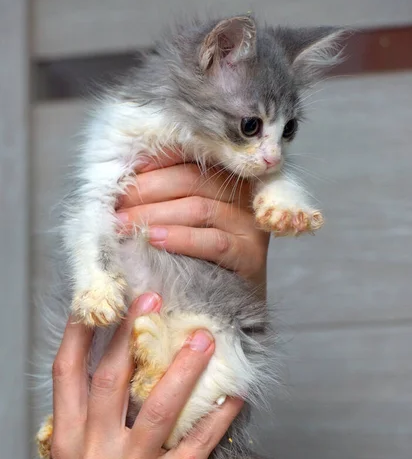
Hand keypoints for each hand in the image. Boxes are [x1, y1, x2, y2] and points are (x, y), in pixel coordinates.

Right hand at [51, 293, 242, 458]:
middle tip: (152, 296)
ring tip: (204, 339)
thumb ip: (89, 424)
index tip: (98, 300)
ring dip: (184, 368)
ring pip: (158, 406)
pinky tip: (232, 397)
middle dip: (131, 332)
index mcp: (67, 440)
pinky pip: (196, 445)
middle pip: (111, 378)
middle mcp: (92, 451)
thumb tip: (115, 374)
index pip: (66, 374)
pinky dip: (217, 418)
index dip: (81, 333)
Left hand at [116, 153, 268, 286]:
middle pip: (191, 179)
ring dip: (154, 214)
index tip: (123, 172)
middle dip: (146, 190)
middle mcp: (243, 194)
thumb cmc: (199, 257)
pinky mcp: (251, 254)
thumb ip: (166, 194)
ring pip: (198, 208)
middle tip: (114, 204)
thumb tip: (123, 180)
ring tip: (123, 225)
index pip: (190, 157)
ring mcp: (249, 224)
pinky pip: (213, 241)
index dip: (155, 160)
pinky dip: (180, 238)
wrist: (229, 301)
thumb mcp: (184, 219)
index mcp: (227, 176)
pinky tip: (154, 240)